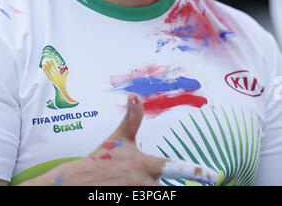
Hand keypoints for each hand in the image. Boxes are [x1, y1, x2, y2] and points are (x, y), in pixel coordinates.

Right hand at [22, 93, 218, 185]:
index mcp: (145, 165)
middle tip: (140, 179)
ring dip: (149, 191)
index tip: (214, 175)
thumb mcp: (118, 138)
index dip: (196, 171)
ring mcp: (136, 196)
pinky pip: (146, 204)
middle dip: (158, 187)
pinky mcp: (129, 203)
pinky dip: (141, 195)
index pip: (174, 167)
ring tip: (131, 183)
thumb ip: (132, 119)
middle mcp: (143, 184)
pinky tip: (128, 189)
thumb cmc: (101, 159)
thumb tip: (134, 95)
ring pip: (156, 197)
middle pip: (166, 190)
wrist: (77, 182)